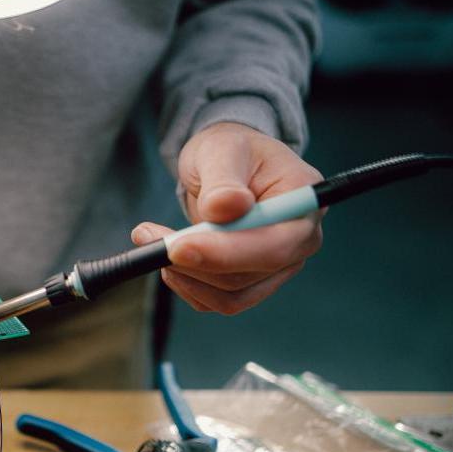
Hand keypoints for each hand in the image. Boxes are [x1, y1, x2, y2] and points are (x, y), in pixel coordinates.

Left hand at [132, 122, 322, 313]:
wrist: (226, 166)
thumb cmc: (230, 151)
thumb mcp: (223, 149)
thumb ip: (224, 178)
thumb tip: (224, 207)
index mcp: (303, 203)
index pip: (274, 246)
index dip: (226, 253)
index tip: (178, 247)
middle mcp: (298, 242)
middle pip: (248, 277)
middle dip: (194, 263)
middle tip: (149, 236)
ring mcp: (276, 268)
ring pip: (228, 296)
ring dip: (183, 275)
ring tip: (152, 238)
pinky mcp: (251, 283)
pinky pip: (215, 302)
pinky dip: (185, 284)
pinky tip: (168, 256)